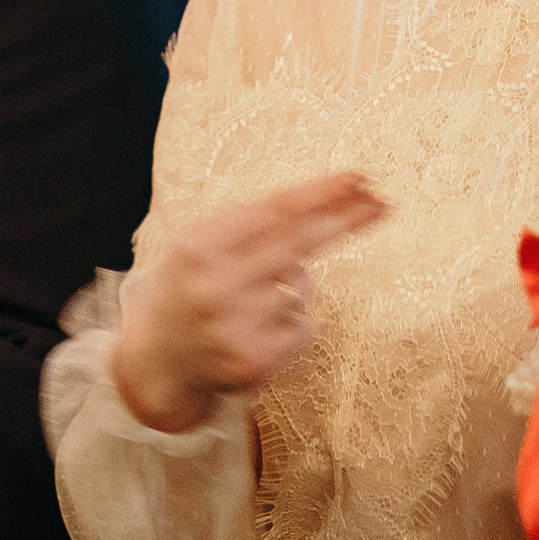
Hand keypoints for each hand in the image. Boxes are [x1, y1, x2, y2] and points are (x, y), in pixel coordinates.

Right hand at [112, 173, 387, 432]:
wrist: (157, 359)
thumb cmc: (193, 285)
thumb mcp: (206, 243)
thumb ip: (256, 225)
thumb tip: (331, 206)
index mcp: (198, 245)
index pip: (273, 211)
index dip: (320, 192)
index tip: (358, 177)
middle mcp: (213, 285)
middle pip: (297, 244)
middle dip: (343, 220)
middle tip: (381, 203)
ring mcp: (232, 327)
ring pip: (303, 290)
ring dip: (294, 289)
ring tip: (250, 303)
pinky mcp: (251, 363)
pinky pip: (304, 329)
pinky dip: (292, 327)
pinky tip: (258, 334)